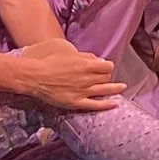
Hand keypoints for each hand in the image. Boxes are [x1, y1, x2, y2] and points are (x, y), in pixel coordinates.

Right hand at [11, 42, 125, 112]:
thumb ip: (85, 57)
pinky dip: (107, 104)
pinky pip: (95, 105)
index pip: (106, 66)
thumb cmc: (50, 63)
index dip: (108, 67)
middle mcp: (86, 78)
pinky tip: (115, 103)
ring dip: (115, 88)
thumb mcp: (69, 54)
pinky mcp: (76, 102)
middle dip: (107, 76)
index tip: (106, 67)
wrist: (36, 77)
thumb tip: (99, 60)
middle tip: (105, 77)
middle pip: (105, 77)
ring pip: (104, 89)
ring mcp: (82, 91)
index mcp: (85, 65)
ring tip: (122, 88)